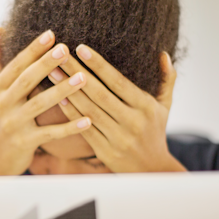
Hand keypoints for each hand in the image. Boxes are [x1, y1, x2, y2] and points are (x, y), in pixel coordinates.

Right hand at [0, 29, 91, 175]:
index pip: (16, 64)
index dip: (33, 49)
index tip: (51, 34)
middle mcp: (1, 104)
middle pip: (27, 80)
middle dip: (47, 64)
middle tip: (67, 49)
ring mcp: (12, 124)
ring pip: (40, 104)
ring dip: (63, 90)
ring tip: (83, 78)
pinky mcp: (24, 143)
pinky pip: (50, 133)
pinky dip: (69, 127)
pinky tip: (87, 120)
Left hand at [45, 44, 186, 172]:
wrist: (152, 170)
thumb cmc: (156, 132)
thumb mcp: (165, 106)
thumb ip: (166, 79)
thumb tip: (163, 54)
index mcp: (145, 107)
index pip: (118, 82)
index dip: (98, 65)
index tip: (81, 48)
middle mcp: (132, 122)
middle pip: (99, 93)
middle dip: (77, 73)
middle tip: (58, 56)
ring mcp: (117, 138)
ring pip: (89, 111)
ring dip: (68, 91)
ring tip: (52, 73)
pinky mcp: (105, 151)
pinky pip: (84, 129)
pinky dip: (70, 113)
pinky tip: (58, 98)